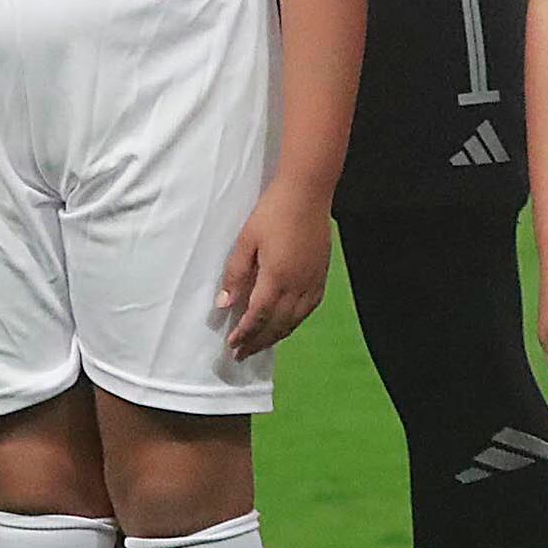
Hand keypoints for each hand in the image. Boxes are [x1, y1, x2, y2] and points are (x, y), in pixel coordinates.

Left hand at [216, 184, 333, 356]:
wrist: (308, 193)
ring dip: (277, 335)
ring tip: (262, 344)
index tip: (232, 346)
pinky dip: (296, 321)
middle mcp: (298, 286)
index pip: (258, 316)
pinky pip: (310, 308)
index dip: (245, 333)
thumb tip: (225, 304)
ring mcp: (313, 281)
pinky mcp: (321, 275)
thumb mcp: (247, 240)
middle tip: (242, 354)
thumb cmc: (273, 212)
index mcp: (277, 278)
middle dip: (259, 341)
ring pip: (295, 319)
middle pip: (278, 324)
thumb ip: (236, 274)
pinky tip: (288, 323)